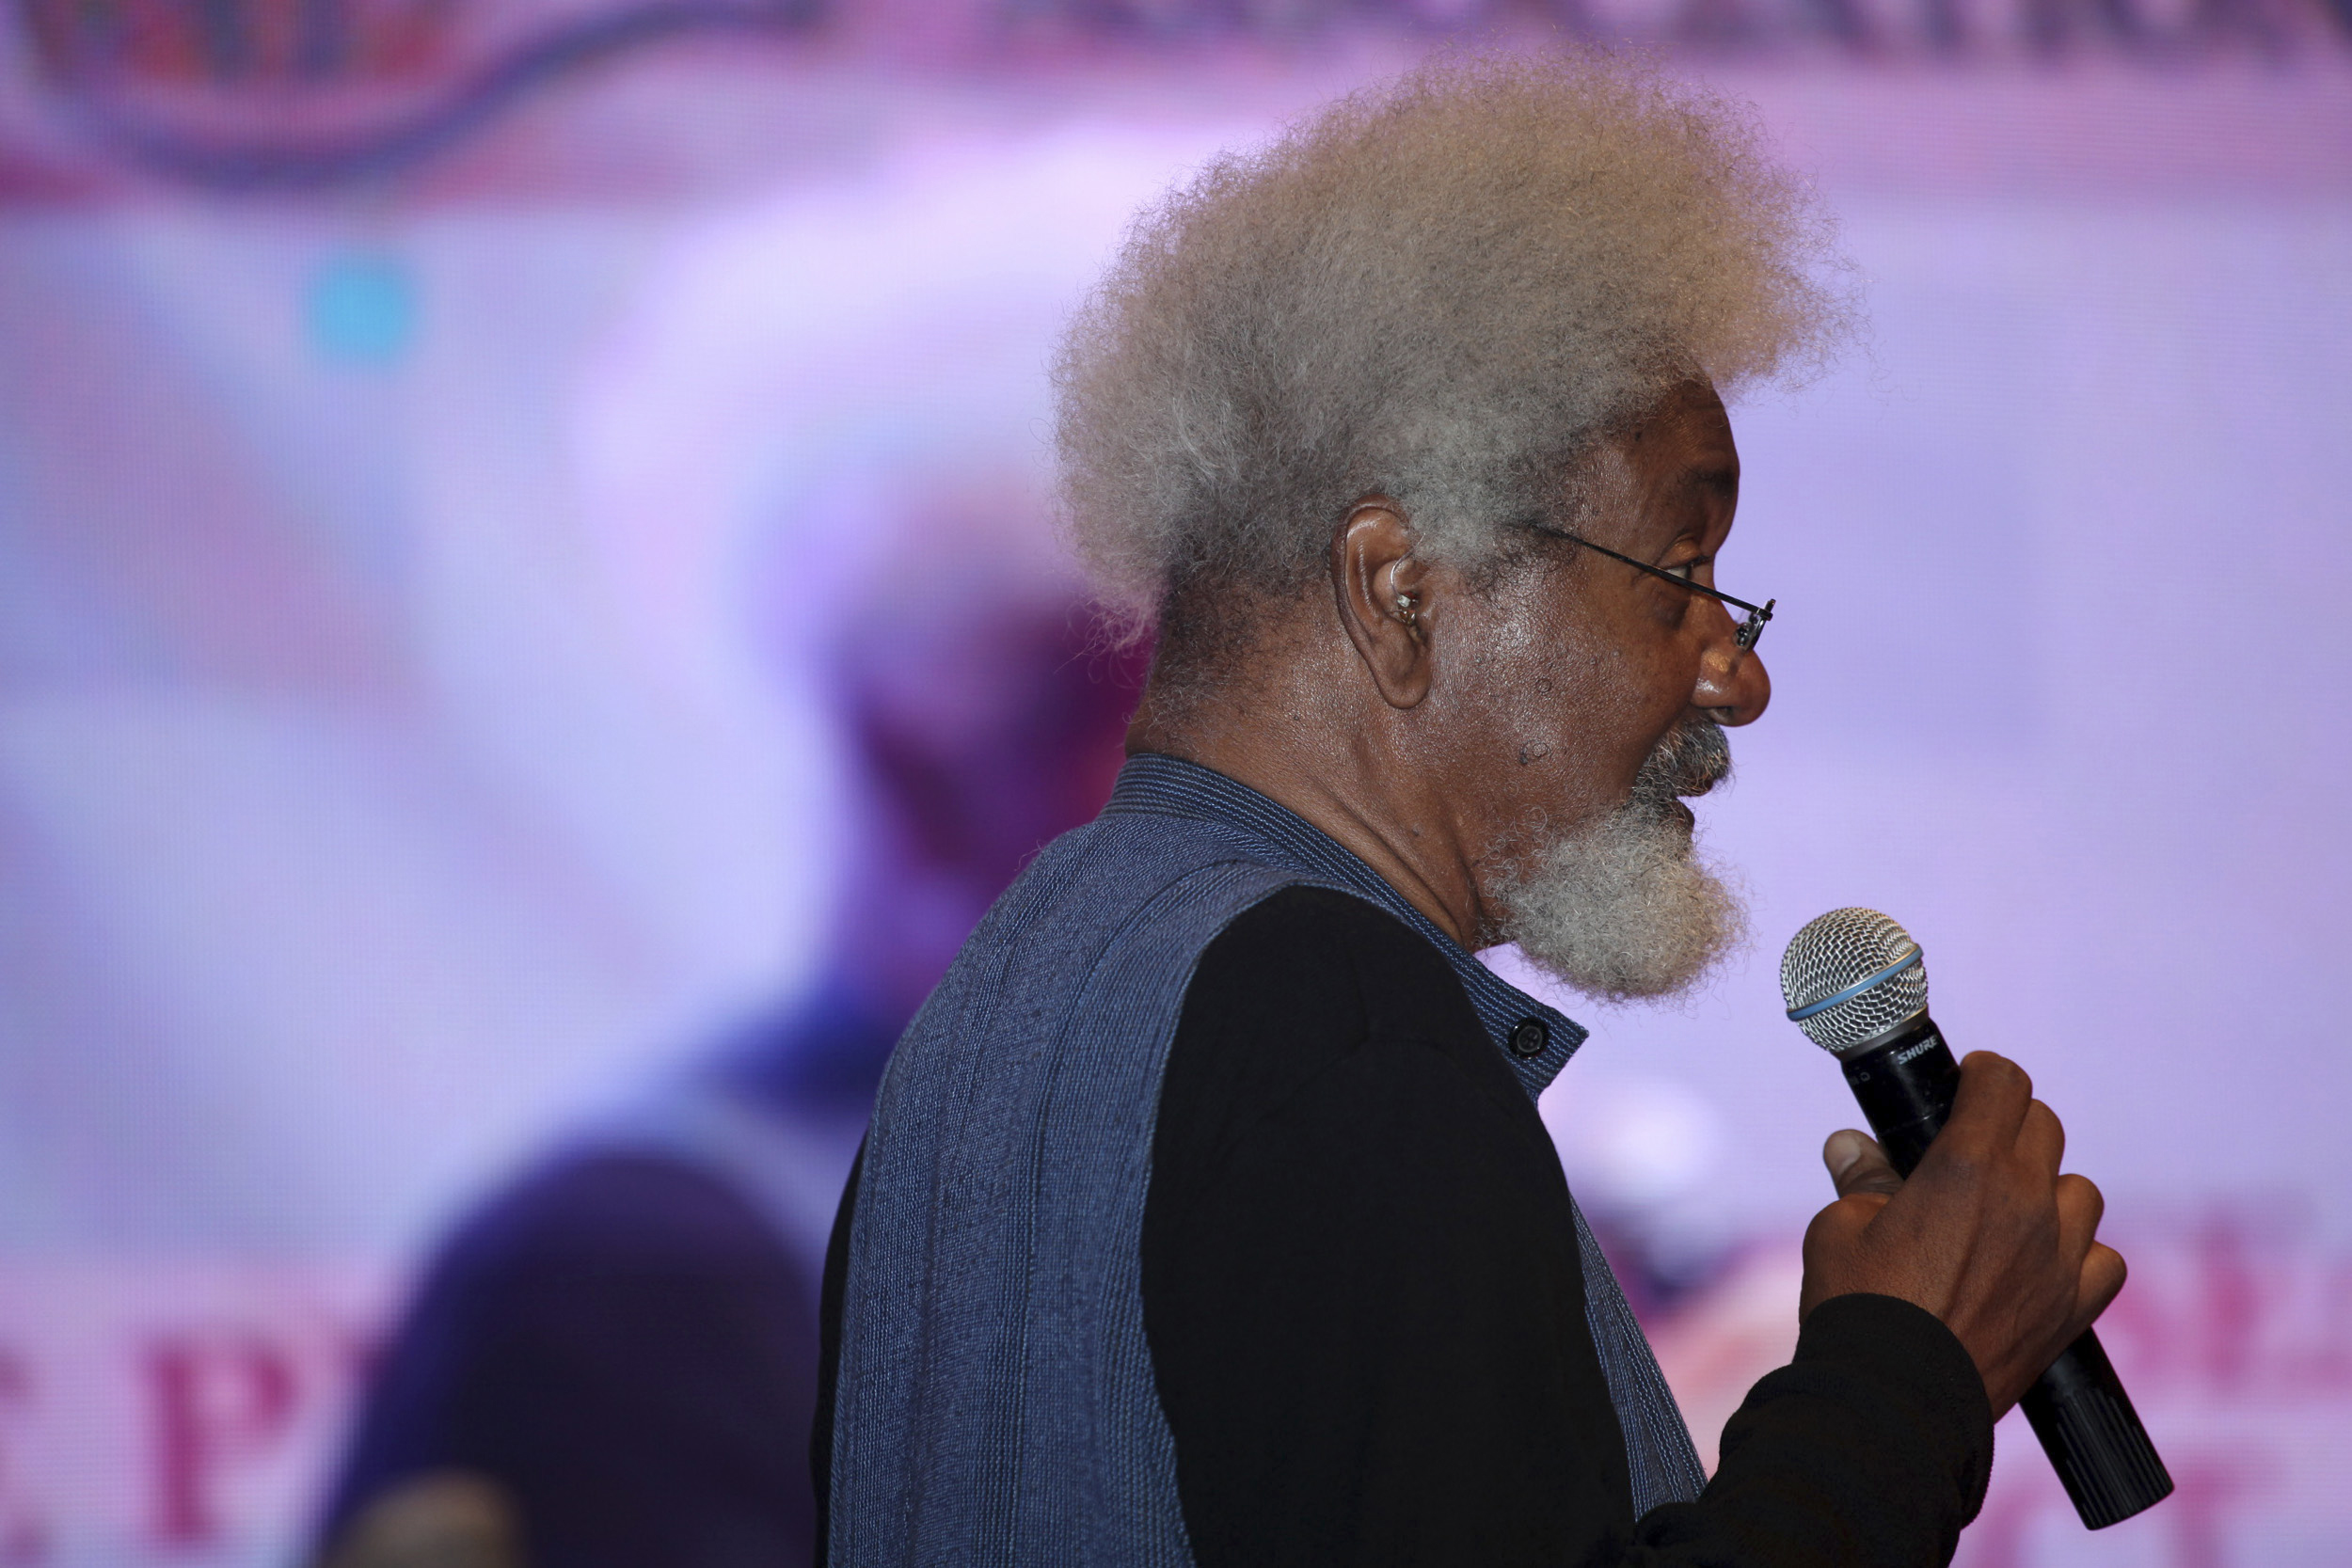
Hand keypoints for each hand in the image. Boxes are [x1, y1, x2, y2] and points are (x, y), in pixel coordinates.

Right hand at [1797, 1050, 2126, 1415]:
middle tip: (1976, 1146)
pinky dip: (2080, 1252)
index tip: (1970, 1081)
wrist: (1894, 1399)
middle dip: (2010, 1125)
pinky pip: (2105, 1259)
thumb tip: (1851, 1146)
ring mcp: (2057, 1257)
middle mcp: (2025, 1202)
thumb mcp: (1840, 1229)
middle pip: (2045, 1127)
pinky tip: (2045, 1261)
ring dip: (2048, 1189)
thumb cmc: (1858, 1308)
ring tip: (2010, 1210)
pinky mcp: (2072, 1309)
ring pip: (2080, 1191)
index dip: (1985, 1074)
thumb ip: (1861, 1180)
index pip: (2005, 1083)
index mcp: (1965, 1166)